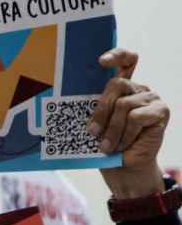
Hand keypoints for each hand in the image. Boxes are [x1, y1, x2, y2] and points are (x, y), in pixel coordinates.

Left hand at [92, 49, 171, 198]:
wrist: (123, 169)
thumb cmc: (104, 145)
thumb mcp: (94, 124)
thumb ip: (91, 109)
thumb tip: (64, 98)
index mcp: (120, 87)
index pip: (125, 60)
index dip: (116, 55)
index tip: (101, 62)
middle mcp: (137, 88)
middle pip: (116, 85)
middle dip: (101, 111)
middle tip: (92, 132)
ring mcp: (150, 98)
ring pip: (124, 105)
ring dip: (112, 130)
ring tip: (108, 146)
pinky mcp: (161, 110)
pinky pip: (137, 117)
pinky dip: (126, 134)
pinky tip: (124, 145)